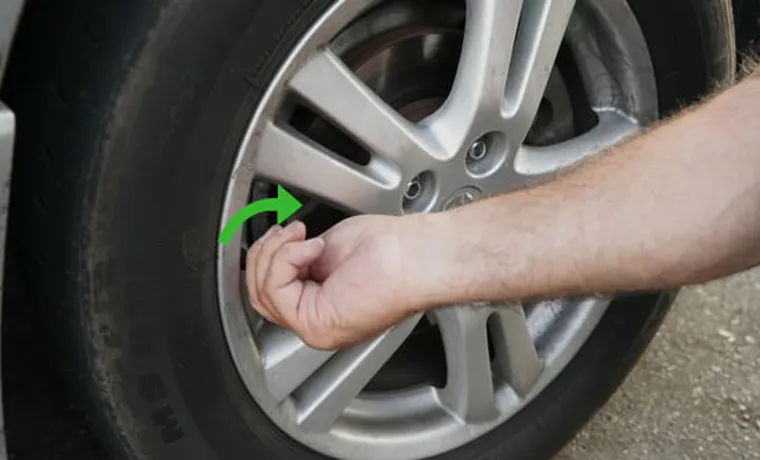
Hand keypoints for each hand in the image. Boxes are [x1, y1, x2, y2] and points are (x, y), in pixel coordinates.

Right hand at [246, 216, 431, 349]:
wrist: (416, 256)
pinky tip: (313, 247)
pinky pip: (274, 290)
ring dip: (277, 253)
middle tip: (290, 233)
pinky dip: (287, 259)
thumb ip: (298, 261)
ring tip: (304, 238)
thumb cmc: (391, 250)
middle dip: (265, 255)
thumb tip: (276, 252)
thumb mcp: (327, 250)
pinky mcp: (316, 323)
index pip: (267, 294)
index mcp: (320, 309)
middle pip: (258, 296)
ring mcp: (315, 328)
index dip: (266, 259)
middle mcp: (315, 323)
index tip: (282, 234)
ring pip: (262, 294)